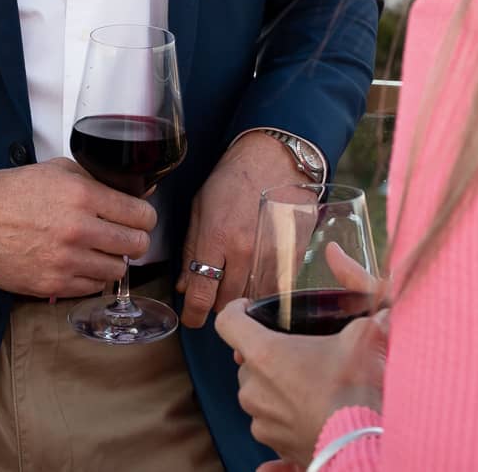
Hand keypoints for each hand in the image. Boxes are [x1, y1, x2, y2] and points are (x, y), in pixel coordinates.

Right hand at [0, 158, 154, 298]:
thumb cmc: (12, 193)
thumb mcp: (58, 170)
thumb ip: (98, 180)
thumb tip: (137, 193)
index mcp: (82, 196)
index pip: (141, 215)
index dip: (145, 217)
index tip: (141, 219)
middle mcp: (77, 230)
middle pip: (136, 245)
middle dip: (136, 240)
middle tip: (126, 236)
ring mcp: (65, 261)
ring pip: (117, 270)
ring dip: (114, 260)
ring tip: (100, 249)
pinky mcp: (52, 284)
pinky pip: (92, 287)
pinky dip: (92, 276)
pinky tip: (81, 262)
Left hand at [177, 132, 304, 326]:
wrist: (275, 158)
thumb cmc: (234, 178)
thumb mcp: (200, 206)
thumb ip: (191, 248)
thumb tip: (184, 284)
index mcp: (216, 238)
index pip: (201, 294)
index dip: (193, 315)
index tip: (191, 319)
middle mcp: (244, 252)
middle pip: (227, 304)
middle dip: (216, 306)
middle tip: (214, 298)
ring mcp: (272, 256)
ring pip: (253, 300)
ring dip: (242, 301)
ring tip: (236, 288)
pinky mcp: (293, 255)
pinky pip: (276, 288)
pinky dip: (264, 290)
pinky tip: (258, 279)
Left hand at [216, 252, 386, 469]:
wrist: (366, 447)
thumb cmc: (358, 389)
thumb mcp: (365, 331)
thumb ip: (355, 286)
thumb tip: (339, 255)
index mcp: (264, 354)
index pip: (227, 322)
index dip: (237, 309)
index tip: (249, 308)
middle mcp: (253, 388)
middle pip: (247, 361)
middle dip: (268, 354)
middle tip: (300, 351)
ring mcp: (260, 420)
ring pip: (258, 393)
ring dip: (276, 386)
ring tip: (311, 385)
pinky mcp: (272, 445)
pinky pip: (270, 423)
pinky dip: (284, 418)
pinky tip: (308, 414)